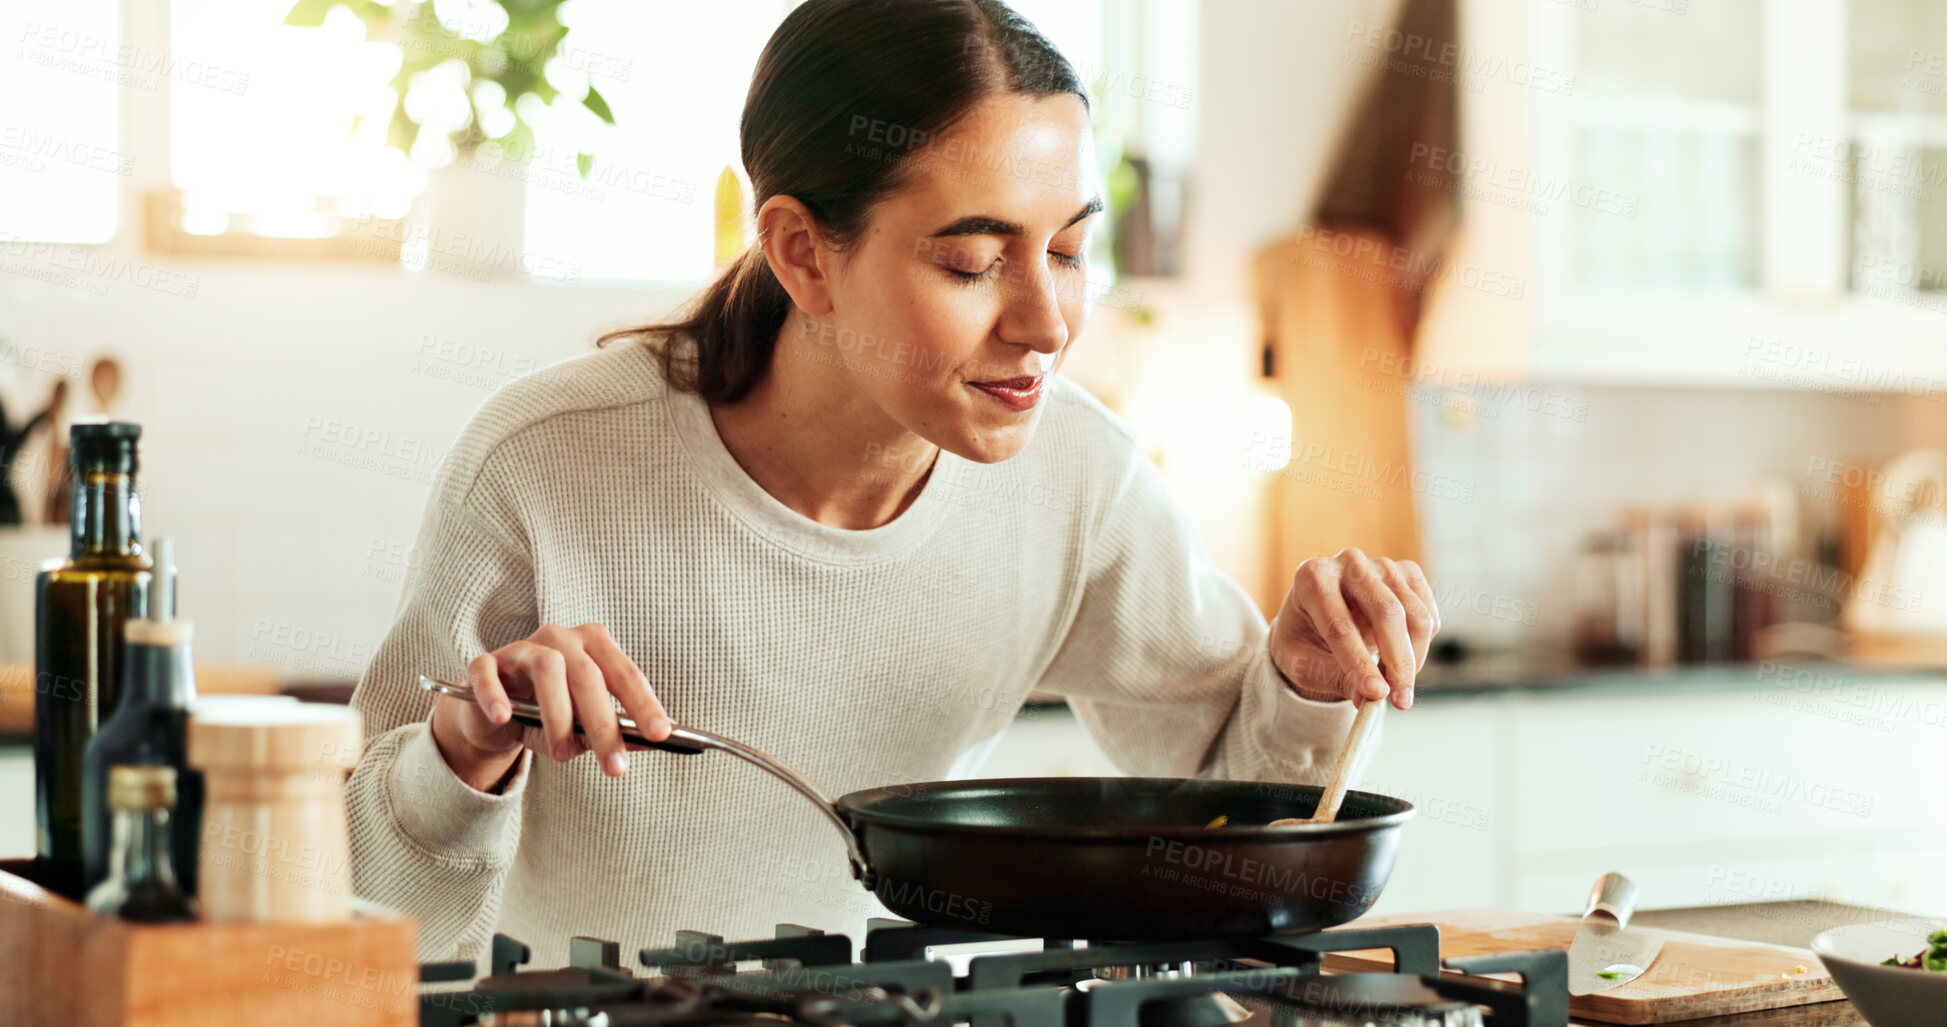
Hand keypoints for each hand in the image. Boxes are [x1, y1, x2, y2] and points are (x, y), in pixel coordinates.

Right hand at [429, 623, 672, 791]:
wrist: (493, 717)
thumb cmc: (550, 716)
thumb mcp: (585, 727)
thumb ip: (617, 730)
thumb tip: (651, 743)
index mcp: (594, 646)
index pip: (625, 673)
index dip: (644, 704)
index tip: (661, 735)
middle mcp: (561, 638)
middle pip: (589, 674)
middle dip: (604, 724)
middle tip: (615, 765)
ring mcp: (522, 648)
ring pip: (548, 668)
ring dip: (559, 715)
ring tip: (564, 754)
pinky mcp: (485, 664)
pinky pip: (489, 674)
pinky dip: (496, 696)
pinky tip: (504, 717)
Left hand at [1267, 549, 1439, 709]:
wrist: (1316, 619)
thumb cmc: (1305, 642)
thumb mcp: (1304, 665)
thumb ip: (1334, 678)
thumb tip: (1366, 697)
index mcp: (1311, 579)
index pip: (1339, 625)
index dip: (1359, 663)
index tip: (1377, 694)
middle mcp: (1348, 563)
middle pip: (1387, 612)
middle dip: (1398, 663)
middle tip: (1400, 701)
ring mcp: (1381, 565)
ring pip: (1415, 615)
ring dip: (1413, 659)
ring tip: (1397, 686)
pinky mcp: (1407, 573)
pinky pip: (1428, 614)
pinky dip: (1422, 645)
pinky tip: (1401, 658)